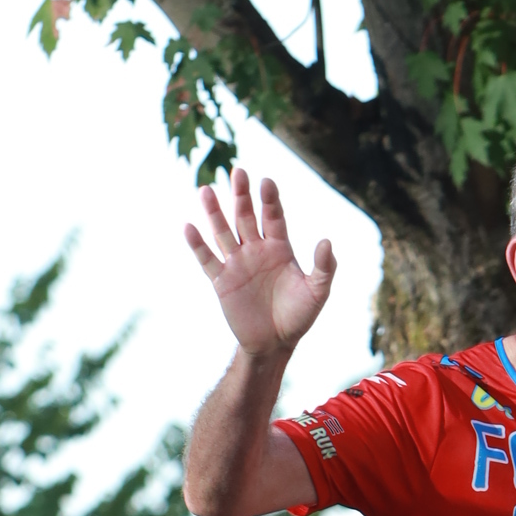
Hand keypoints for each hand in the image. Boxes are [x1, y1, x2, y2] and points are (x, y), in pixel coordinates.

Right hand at [184, 166, 336, 362]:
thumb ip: (324, 268)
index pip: (274, 217)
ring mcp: (237, 264)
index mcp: (280, 248)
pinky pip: (207, 260)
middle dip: (242, 195)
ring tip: (205, 190)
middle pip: (247, 216)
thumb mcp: (317, 292)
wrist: (275, 343)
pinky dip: (197, 245)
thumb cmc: (298, 317)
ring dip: (215, 212)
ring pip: (224, 232)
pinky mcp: (222, 281)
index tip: (266, 182)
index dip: (270, 200)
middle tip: (238, 171)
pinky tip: (189, 227)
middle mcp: (256, 250)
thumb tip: (326, 241)